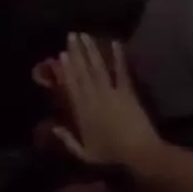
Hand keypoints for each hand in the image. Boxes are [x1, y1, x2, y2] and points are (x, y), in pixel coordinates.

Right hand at [49, 33, 160, 165]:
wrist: (139, 153)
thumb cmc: (111, 156)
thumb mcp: (84, 154)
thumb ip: (67, 140)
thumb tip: (54, 127)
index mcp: (83, 113)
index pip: (71, 87)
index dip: (66, 70)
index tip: (61, 55)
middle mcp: (95, 98)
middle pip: (83, 72)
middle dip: (76, 53)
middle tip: (71, 35)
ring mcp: (112, 93)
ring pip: (99, 68)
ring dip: (92, 51)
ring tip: (86, 35)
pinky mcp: (129, 93)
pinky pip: (122, 72)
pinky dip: (119, 57)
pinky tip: (115, 43)